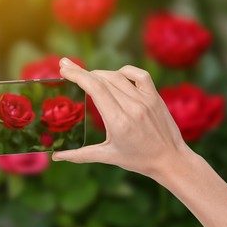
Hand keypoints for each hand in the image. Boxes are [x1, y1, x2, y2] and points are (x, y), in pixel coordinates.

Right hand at [52, 57, 191, 177]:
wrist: (171, 159)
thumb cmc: (138, 159)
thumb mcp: (107, 156)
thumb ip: (79, 155)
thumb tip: (55, 156)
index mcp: (118, 121)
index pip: (95, 88)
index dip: (77, 74)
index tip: (64, 68)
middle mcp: (132, 107)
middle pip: (103, 79)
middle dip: (81, 71)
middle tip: (66, 66)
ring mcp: (145, 99)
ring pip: (117, 76)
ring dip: (99, 73)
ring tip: (87, 76)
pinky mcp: (154, 96)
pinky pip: (138, 74)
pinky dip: (124, 71)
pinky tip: (115, 75)